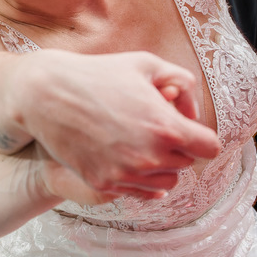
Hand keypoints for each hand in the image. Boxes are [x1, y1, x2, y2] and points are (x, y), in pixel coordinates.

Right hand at [19, 51, 220, 198]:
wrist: (48, 95)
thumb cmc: (99, 74)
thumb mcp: (147, 64)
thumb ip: (182, 83)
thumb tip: (192, 112)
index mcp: (166, 128)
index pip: (209, 147)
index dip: (201, 135)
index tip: (187, 127)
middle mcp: (150, 157)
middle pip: (187, 164)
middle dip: (178, 147)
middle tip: (156, 126)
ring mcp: (126, 174)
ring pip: (166, 182)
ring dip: (162, 165)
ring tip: (142, 142)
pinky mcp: (104, 184)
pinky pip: (139, 191)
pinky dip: (140, 177)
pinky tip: (128, 156)